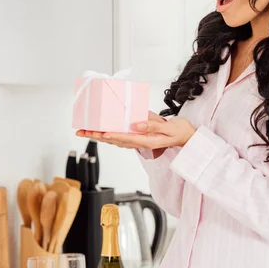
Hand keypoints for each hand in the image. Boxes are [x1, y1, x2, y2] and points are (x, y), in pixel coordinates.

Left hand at [76, 111, 196, 149]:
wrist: (186, 136)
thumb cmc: (179, 131)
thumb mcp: (169, 127)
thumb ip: (154, 126)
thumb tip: (138, 124)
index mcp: (147, 141)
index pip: (125, 138)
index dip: (111, 135)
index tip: (99, 133)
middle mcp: (140, 143)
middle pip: (115, 140)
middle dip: (98, 136)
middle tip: (82, 132)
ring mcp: (139, 141)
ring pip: (115, 140)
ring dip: (100, 136)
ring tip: (86, 132)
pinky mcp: (139, 138)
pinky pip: (120, 138)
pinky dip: (109, 135)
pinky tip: (101, 132)